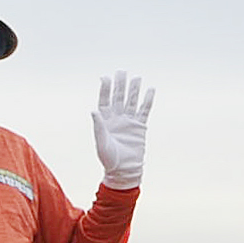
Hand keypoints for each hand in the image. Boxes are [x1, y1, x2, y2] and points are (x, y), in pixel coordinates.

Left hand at [92, 71, 154, 188]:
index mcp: (105, 120)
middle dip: (120, 84)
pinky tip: (150, 90)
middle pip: (119, 97)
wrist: (123, 171)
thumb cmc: (109, 159)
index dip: (105, 89)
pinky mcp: (140, 127)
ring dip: (134, 90)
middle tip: (122, 71)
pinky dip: (147, 100)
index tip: (105, 77)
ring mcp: (129, 121)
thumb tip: (93, 110)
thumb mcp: (101, 143)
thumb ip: (98, 126)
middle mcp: (117, 118)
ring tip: (136, 77)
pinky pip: (144, 110)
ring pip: (132, 101)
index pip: (105, 101)